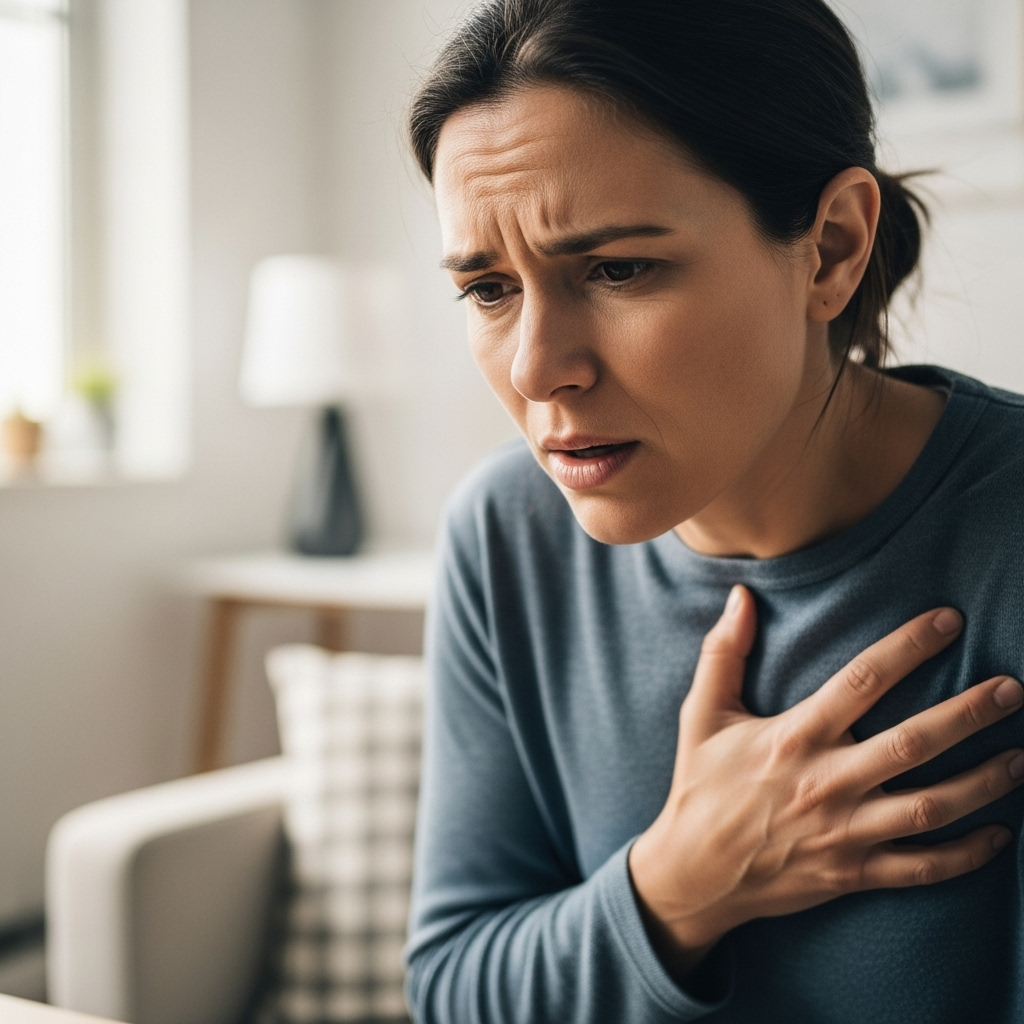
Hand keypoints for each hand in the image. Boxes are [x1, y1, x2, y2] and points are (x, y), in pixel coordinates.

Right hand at [628, 586, 1023, 978]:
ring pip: (931, 808)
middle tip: (1012, 689)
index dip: (908, 647)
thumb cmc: (701, 786)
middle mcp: (826, 783)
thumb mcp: (702, 715)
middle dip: (968, 714)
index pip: (860, 681)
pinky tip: (1001, 833)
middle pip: (912, 744)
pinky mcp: (853, 873)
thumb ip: (723, 653)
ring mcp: (844, 833)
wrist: (694, 874)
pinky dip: (967, 855)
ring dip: (983, 782)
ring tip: (1022, 755)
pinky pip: (922, 868)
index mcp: (793, 738)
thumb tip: (741, 596)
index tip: (949, 620)